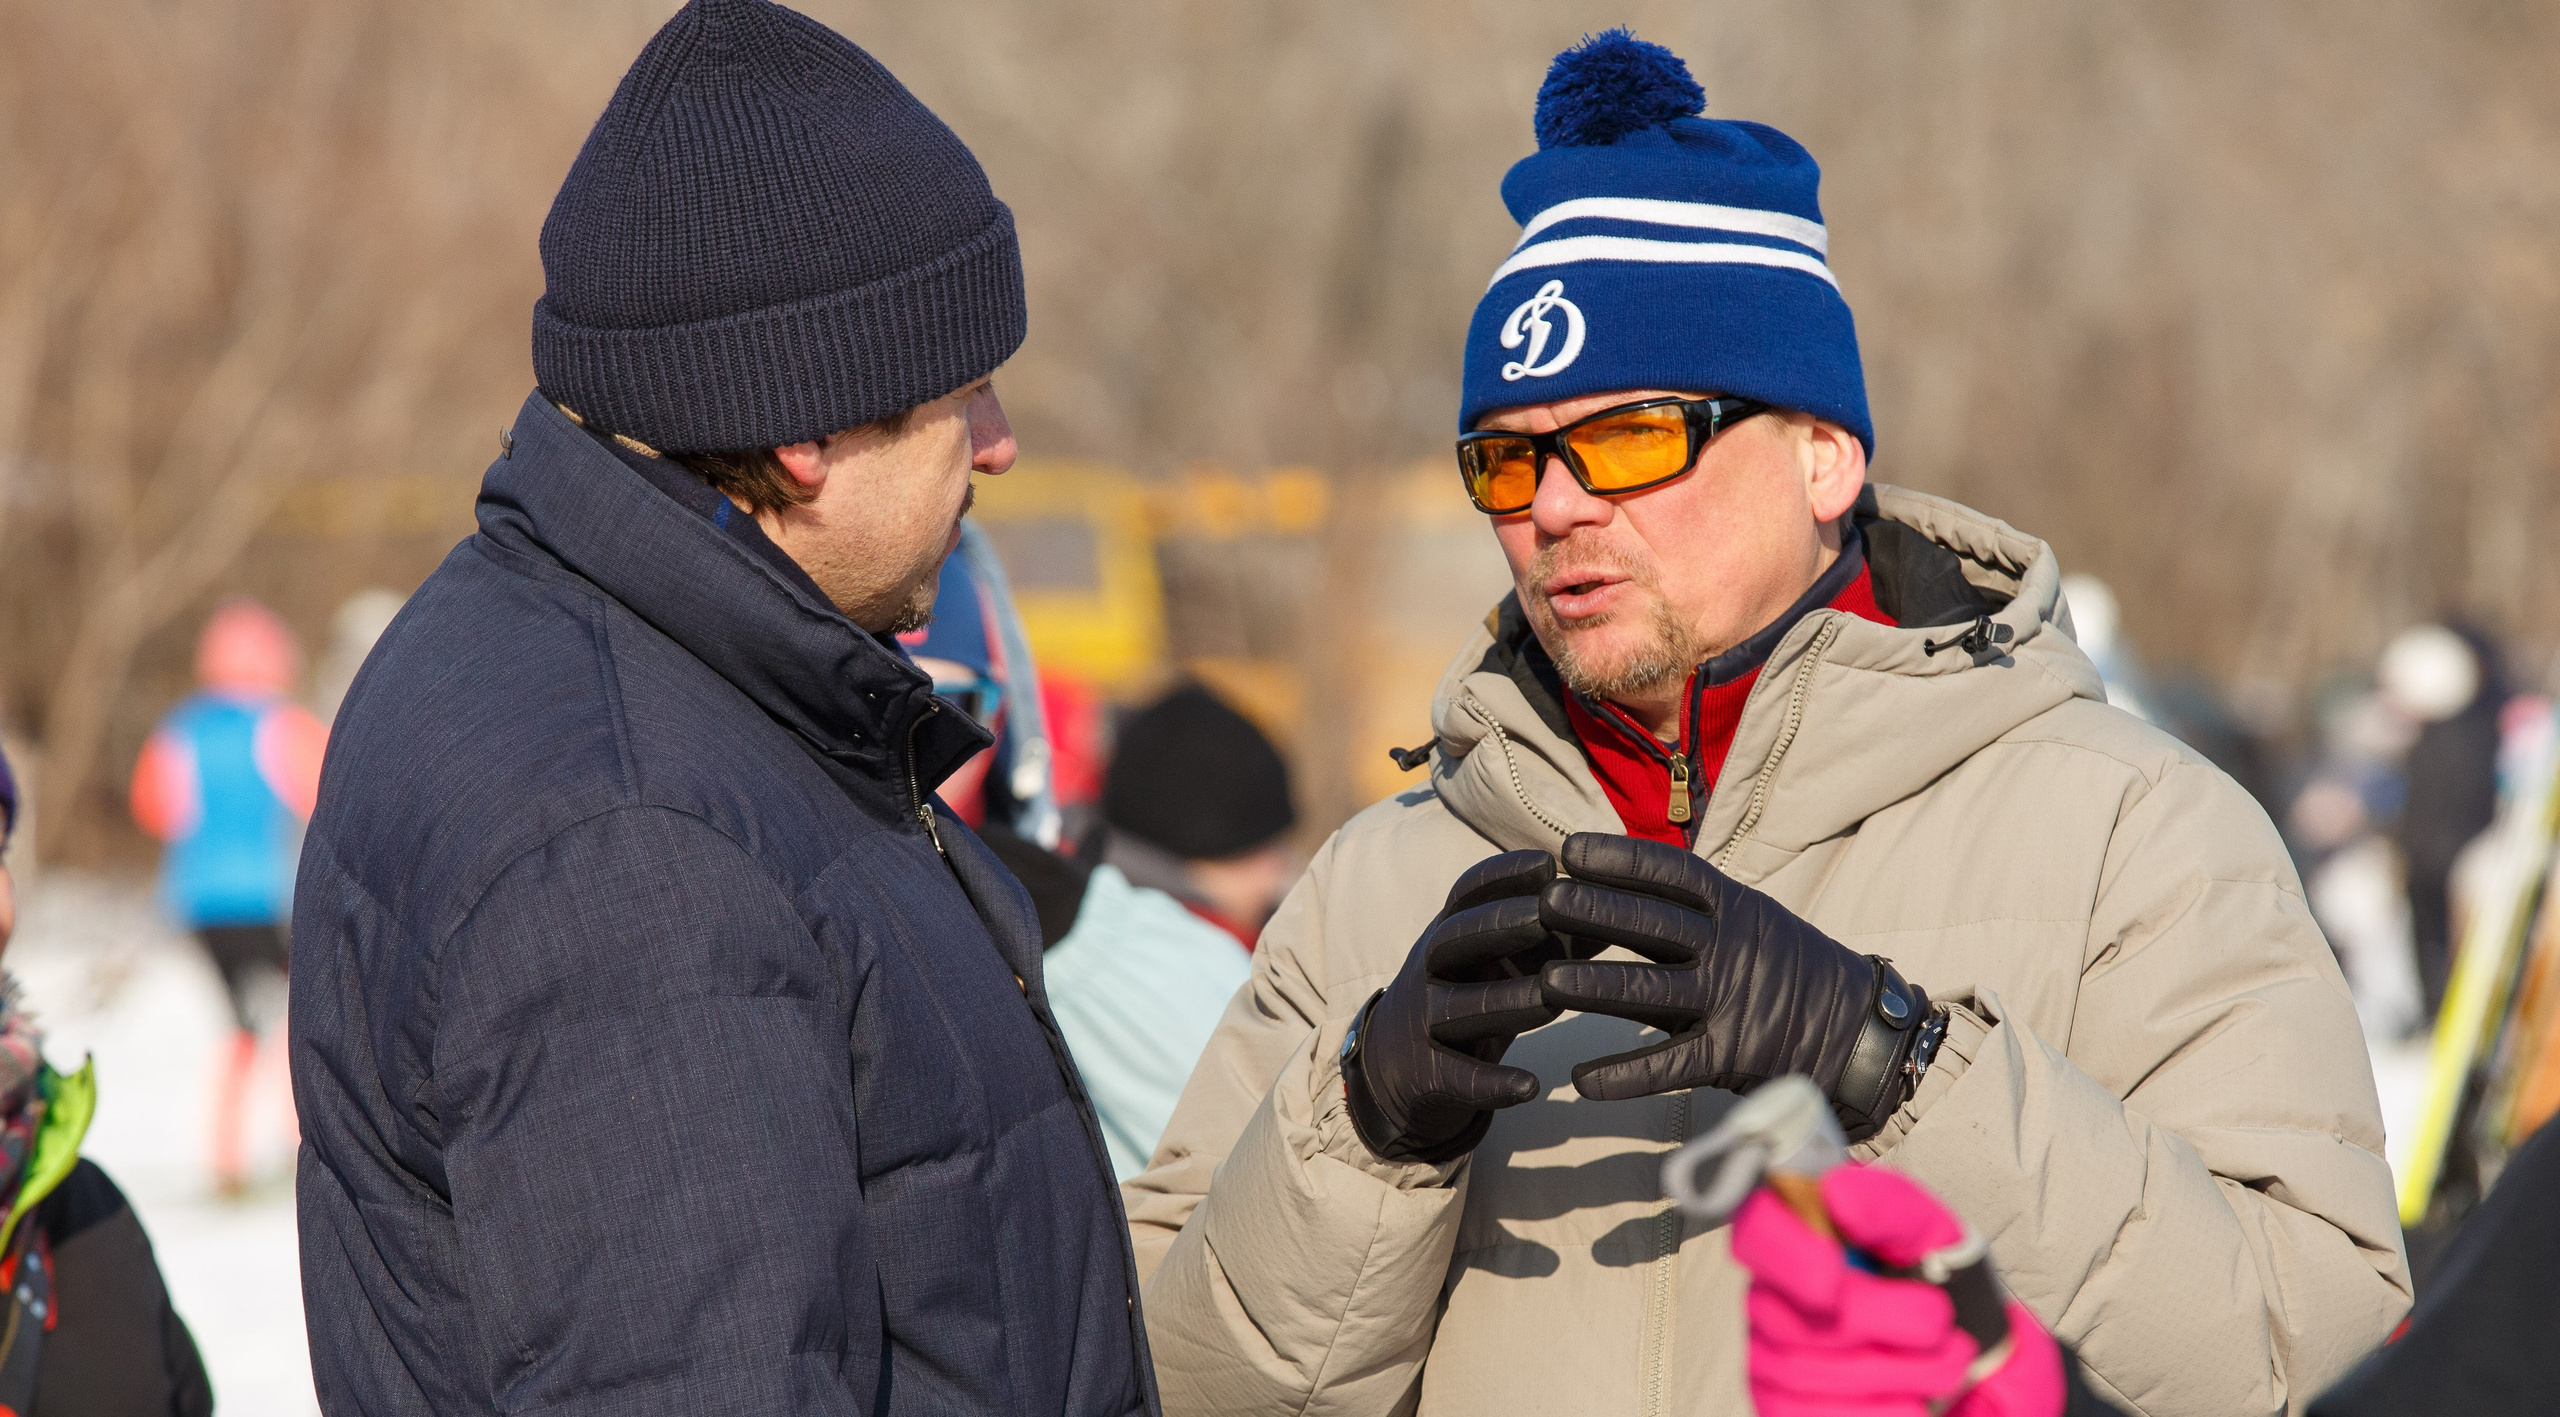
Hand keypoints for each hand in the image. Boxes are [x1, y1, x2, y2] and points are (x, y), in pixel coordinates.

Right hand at [1341, 850, 1568, 1162]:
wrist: (1400, 1065)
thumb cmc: (1472, 992)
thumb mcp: (1502, 956)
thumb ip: (1557, 929)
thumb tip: (1626, 894)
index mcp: (1451, 932)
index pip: (1467, 893)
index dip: (1502, 875)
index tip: (1547, 862)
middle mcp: (1431, 970)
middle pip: (1454, 940)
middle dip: (1496, 926)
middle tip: (1543, 916)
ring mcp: (1425, 1023)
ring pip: (1458, 1009)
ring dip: (1503, 1002)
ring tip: (1551, 1002)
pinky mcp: (1429, 1075)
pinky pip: (1458, 1078)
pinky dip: (1493, 1083)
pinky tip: (1532, 1087)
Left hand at [1536, 832, 1929, 1136]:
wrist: (1858, 1032)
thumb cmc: (1786, 968)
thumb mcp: (1749, 920)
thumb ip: (1688, 908)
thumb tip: (1612, 876)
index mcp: (1734, 907)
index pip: (1672, 873)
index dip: (1620, 859)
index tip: (1570, 849)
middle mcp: (1731, 947)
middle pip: (1653, 925)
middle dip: (1595, 912)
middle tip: (1542, 902)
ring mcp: (1731, 1002)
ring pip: (1651, 991)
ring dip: (1596, 987)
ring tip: (1546, 982)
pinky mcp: (1732, 1056)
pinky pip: (1669, 1066)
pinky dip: (1624, 1074)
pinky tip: (1581, 1081)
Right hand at [1730, 1164, 2063, 1416]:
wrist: (1970, 1355)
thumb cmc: (1939, 1286)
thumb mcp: (1932, 1234)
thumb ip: (1888, 1206)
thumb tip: (1837, 1192)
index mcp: (1798, 1239)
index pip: (1755, 1231)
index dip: (1784, 1254)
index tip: (1833, 1275)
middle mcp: (1772, 1299)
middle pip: (1800, 1317)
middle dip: (1888, 1323)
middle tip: (1938, 1319)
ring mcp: (1771, 1363)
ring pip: (1816, 1375)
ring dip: (1904, 1371)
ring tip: (1946, 1360)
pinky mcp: (1784, 1411)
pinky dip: (1889, 1411)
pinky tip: (1915, 1397)